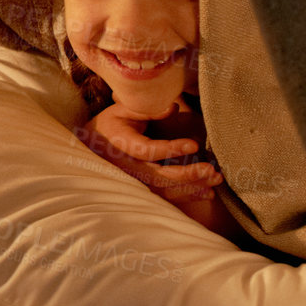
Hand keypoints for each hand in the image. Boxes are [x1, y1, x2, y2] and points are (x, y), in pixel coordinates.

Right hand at [79, 101, 221, 205]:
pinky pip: (166, 198)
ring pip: (164, 190)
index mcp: (120, 144)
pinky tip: (207, 192)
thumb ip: (146, 109)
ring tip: (215, 179)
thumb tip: (172, 107)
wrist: (90, 147)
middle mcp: (126, 168)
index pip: (147, 150)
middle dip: (187, 174)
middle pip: (158, 176)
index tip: (194, 144)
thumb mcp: (122, 110)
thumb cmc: (110, 125)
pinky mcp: (142, 190)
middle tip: (211, 169)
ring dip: (192, 187)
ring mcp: (133, 182)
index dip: (171, 149)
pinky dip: (188, 197)